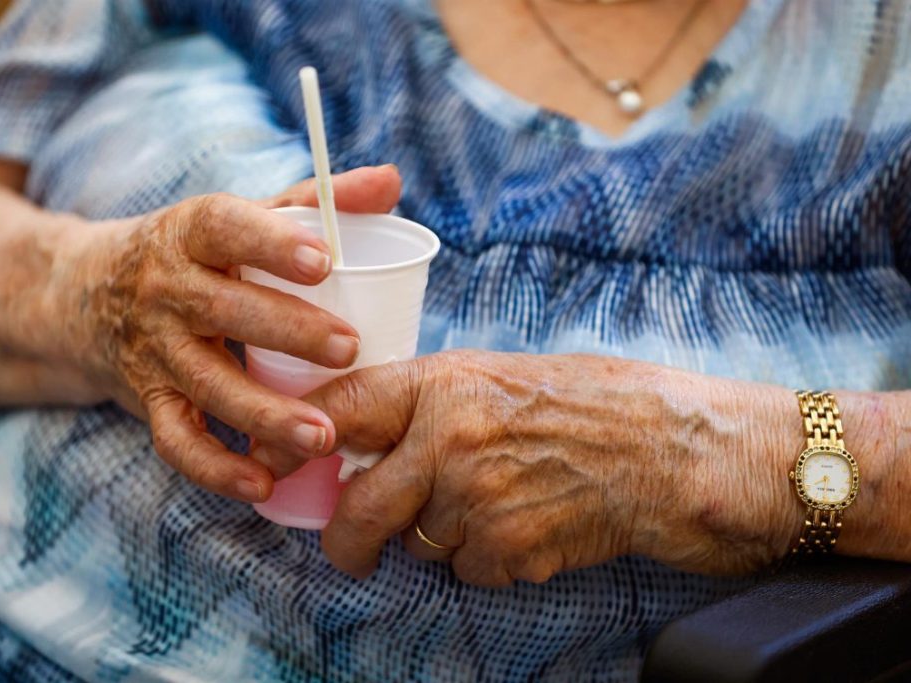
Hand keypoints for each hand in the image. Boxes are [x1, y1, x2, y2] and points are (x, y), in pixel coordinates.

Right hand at [55, 165, 401, 502]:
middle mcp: (167, 290)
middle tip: (349, 348)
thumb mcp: (238, 218)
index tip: (322, 259)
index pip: (225, 227)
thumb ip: (312, 203)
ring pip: (208, 384)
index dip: (271, 241)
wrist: (86, 294)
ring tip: (323, 436)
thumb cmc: (192, 253)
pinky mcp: (149, 400)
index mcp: (191, 234)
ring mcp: (155, 350)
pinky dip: (216, 469)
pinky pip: (178, 442)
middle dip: (288, 331)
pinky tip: (264, 484)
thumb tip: (391, 181)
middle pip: (225, 310)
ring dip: (265, 414)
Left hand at [263, 351, 804, 584]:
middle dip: (347, 538)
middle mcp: (450, 439)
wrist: (674, 451)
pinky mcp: (510, 550)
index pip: (341, 410)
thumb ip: (434, 400)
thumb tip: (369, 433)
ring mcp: (478, 498)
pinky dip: (488, 561)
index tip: (274, 467)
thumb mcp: (504, 374)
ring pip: (418, 545)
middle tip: (351, 547)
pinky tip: (529, 527)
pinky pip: (468, 571)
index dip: (296, 441)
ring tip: (498, 505)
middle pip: (360, 507)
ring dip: (442, 539)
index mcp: (445, 383)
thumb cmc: (596, 402)